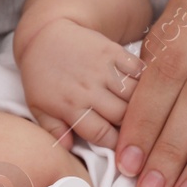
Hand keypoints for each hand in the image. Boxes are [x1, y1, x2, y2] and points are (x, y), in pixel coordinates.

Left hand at [15, 18, 145, 148]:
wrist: (44, 36)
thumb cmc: (42, 77)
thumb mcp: (39, 108)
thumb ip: (54, 130)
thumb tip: (68, 149)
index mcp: (70, 105)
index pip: (102, 134)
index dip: (117, 144)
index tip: (123, 148)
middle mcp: (88, 89)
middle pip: (123, 115)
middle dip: (132, 126)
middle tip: (135, 129)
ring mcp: (103, 69)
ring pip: (135, 94)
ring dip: (142, 104)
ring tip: (143, 110)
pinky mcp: (113, 51)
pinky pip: (138, 69)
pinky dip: (146, 80)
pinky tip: (147, 88)